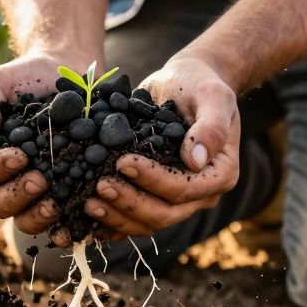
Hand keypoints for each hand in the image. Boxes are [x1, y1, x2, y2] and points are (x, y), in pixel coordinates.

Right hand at [0, 50, 101, 233]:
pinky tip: (78, 222)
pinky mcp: (66, 194)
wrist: (67, 72)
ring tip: (57, 202)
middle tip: (40, 180)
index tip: (19, 155)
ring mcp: (37, 191)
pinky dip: (68, 227)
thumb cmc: (26, 77)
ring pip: (27, 220)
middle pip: (0, 204)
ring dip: (39, 216)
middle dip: (18, 196)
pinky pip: (62, 221)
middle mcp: (7, 180)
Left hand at [83, 53, 240, 237]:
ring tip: (87, 201)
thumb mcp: (212, 95)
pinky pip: (135, 220)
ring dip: (117, 216)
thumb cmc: (199, 84)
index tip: (122, 162)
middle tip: (99, 186)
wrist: (185, 83)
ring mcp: (179, 200)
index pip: (184, 188)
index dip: (152, 180)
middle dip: (129, 203)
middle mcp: (201, 193)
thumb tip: (195, 160)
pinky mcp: (157, 197)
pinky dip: (112, 222)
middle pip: (165, 214)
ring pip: (148, 222)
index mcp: (220, 173)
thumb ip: (211, 126)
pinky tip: (86, 214)